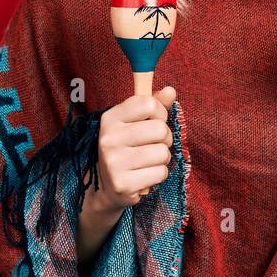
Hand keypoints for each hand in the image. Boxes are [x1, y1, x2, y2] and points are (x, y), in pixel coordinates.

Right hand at [90, 85, 175, 213]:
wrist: (105, 186)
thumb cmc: (126, 148)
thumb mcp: (135, 122)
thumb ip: (154, 105)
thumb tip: (171, 90)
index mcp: (110, 118)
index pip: (148, 104)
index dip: (159, 113)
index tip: (153, 121)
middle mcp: (109, 138)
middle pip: (160, 129)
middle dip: (165, 139)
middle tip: (153, 144)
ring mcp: (114, 162)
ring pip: (163, 153)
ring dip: (162, 158)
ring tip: (149, 161)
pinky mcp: (123, 184)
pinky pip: (160, 173)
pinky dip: (159, 174)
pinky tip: (145, 174)